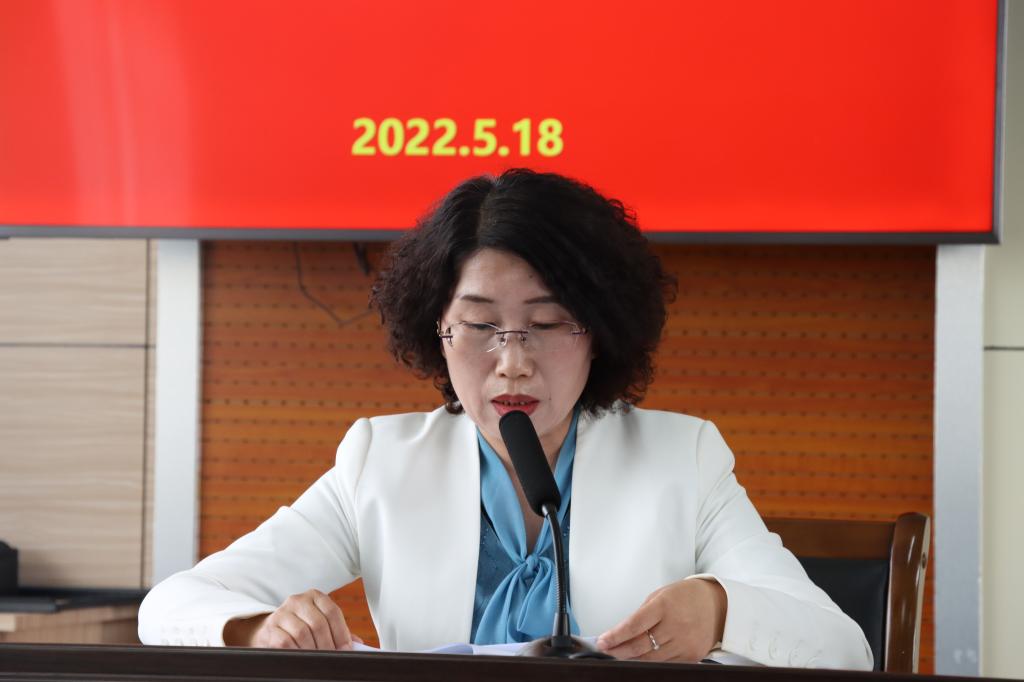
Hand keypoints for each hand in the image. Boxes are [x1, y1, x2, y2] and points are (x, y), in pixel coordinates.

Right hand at [223, 589, 361, 649]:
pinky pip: (286, 642)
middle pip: (318, 623)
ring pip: (303, 633)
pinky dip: (297, 652)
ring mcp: (282, 613)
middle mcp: (297, 600)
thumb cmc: (301, 629)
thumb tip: (359, 645)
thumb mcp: (319, 625)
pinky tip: (301, 657)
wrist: (268, 632)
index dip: (341, 633)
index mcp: (314, 596)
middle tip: (333, 658)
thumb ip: (338, 632)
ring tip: (318, 660)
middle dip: (328, 645)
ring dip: (313, 650)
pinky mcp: (270, 629)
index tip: (346, 649)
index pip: (332, 611)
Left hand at [596, 578, 726, 661]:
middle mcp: (676, 626)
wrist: (719, 605)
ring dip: (631, 659)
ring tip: (618, 656)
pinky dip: (651, 663)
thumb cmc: (687, 596)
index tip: (602, 641)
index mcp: (665, 606)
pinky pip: (666, 664)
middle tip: (605, 650)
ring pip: (651, 659)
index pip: (634, 625)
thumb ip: (643, 613)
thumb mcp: (661, 595)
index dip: (616, 636)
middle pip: (640, 646)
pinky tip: (639, 659)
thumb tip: (622, 631)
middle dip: (618, 650)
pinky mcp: (692, 656)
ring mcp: (685, 643)